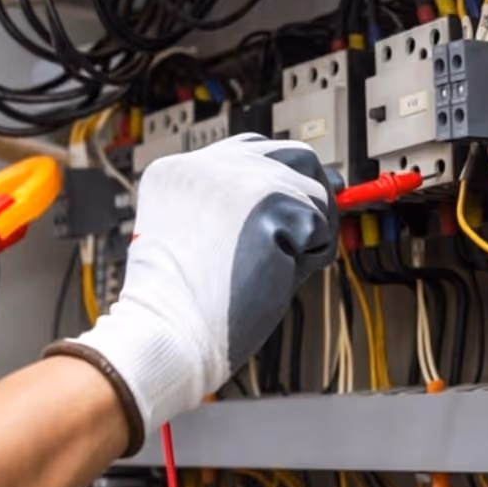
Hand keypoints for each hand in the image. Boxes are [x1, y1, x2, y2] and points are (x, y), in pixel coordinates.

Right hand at [50, 135, 335, 448]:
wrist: (167, 335)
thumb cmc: (183, 306)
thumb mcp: (199, 238)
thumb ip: (239, 210)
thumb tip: (309, 194)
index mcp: (179, 172)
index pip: (250, 151)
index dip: (282, 180)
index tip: (296, 205)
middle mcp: (204, 164)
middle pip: (290, 155)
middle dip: (311, 194)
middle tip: (313, 233)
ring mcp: (236, 179)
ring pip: (312, 189)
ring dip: (310, 233)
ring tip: (275, 269)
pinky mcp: (266, 203)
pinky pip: (320, 224)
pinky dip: (312, 256)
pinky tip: (277, 276)